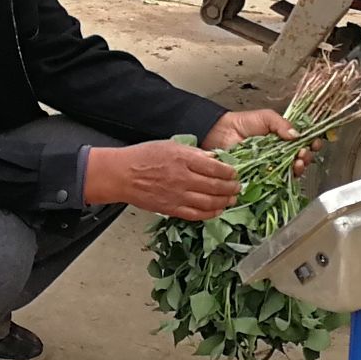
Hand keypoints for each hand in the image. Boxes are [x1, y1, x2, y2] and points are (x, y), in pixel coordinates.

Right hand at [83, 140, 241, 221]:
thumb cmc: (143, 157)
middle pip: (216, 186)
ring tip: (231, 200)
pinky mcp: (172, 209)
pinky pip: (196, 214)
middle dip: (231, 188)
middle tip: (237, 187)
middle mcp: (184, 179)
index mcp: (184, 159)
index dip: (229, 172)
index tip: (235, 173)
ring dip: (224, 202)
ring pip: (209, 202)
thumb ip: (194, 152)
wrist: (123, 175)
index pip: (215, 167)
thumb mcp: (171, 145)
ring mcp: (178, 196)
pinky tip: (216, 211)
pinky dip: (209, 214)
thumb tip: (213, 157)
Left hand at [204, 108, 317, 174]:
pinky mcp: (262, 176)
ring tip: (297, 163)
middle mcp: (280, 154)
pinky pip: (276, 180)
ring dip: (298, 168)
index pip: (303, 143)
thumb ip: (282, 124)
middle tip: (303, 154)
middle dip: (306, 157)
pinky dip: (284, 178)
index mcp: (284, 139)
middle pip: (300, 159)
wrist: (222, 133)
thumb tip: (297, 136)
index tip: (314, 143)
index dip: (311, 144)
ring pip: (291, 171)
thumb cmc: (243, 123)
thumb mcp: (266, 117)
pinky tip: (287, 173)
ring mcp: (272, 166)